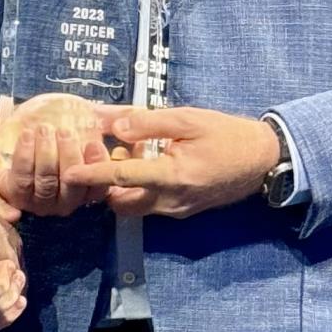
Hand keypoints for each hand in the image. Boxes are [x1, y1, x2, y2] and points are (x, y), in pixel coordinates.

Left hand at [0, 93, 114, 216]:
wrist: (9, 148)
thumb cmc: (49, 140)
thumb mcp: (74, 133)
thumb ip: (96, 129)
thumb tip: (117, 118)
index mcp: (84, 189)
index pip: (98, 184)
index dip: (97, 165)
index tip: (94, 143)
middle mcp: (65, 201)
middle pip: (72, 183)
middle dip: (69, 155)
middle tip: (64, 131)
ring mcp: (42, 202)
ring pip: (47, 181)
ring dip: (46, 153)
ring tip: (44, 129)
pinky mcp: (19, 197)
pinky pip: (23, 178)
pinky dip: (25, 155)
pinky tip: (27, 136)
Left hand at [79, 107, 278, 218]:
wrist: (262, 160)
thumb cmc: (228, 135)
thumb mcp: (189, 119)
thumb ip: (149, 123)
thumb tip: (115, 125)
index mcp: (172, 176)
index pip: (122, 177)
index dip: (93, 173)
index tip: (69, 172)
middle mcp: (171, 201)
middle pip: (121, 203)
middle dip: (105, 186)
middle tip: (106, 156)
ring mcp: (177, 210)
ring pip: (134, 206)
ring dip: (123, 187)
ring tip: (133, 156)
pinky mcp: (182, 212)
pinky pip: (150, 205)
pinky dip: (140, 189)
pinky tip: (150, 164)